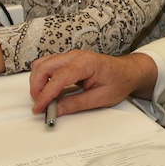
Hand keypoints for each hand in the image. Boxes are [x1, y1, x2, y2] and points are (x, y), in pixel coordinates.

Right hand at [29, 51, 157, 118]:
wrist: (128, 72)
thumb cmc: (119, 81)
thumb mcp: (100, 98)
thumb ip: (76, 104)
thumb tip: (56, 109)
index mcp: (85, 63)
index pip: (58, 78)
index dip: (46, 94)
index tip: (40, 107)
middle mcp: (75, 56)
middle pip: (44, 66)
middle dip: (36, 86)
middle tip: (40, 104)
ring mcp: (71, 56)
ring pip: (43, 63)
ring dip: (38, 81)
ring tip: (44, 98)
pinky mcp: (69, 60)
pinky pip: (49, 65)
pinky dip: (43, 77)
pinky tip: (49, 90)